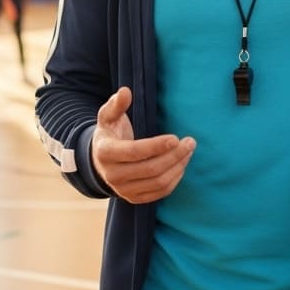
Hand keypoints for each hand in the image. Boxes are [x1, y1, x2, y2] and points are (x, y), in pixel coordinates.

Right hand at [90, 87, 195, 203]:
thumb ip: (117, 104)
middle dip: (174, 155)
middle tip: (190, 142)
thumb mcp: (108, 117)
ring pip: (158, 182)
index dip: (157, 146)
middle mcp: (112, 175)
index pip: (135, 152)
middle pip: (151, 169)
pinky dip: (174, 179)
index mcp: (105, 153)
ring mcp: (123, 190)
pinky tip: (181, 164)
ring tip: (188, 151)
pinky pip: (160, 193)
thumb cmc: (109, 133)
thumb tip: (125, 91)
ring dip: (178, 166)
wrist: (99, 161)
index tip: (175, 138)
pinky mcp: (134, 198)